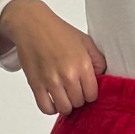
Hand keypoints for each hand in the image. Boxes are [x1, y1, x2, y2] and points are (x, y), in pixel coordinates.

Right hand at [0, 0, 105, 114]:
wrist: (32, 25)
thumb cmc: (57, 31)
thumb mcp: (85, 41)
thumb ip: (98, 60)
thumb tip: (103, 77)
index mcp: (82, 64)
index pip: (92, 95)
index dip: (90, 94)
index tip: (86, 89)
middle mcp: (67, 74)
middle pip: (79, 103)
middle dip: (78, 99)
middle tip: (74, 90)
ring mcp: (51, 81)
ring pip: (64, 108)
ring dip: (66, 105)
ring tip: (65, 96)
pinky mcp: (36, 84)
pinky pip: (46, 108)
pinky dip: (51, 108)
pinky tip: (53, 100)